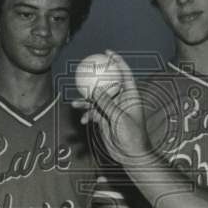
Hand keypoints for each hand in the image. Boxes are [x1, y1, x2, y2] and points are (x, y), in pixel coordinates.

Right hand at [72, 51, 152, 165]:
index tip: (107, 53)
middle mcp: (121, 100)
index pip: (124, 73)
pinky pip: (93, 112)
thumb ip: (107, 103)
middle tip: (83, 72)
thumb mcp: (120, 118)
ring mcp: (112, 109)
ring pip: (96, 99)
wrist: (130, 154)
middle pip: (107, 83)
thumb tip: (95, 90)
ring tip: (75, 105)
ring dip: (85, 102)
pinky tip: (83, 120)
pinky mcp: (104, 118)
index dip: (117, 61)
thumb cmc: (132, 136)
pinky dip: (87, 115)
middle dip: (95, 78)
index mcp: (130, 95)